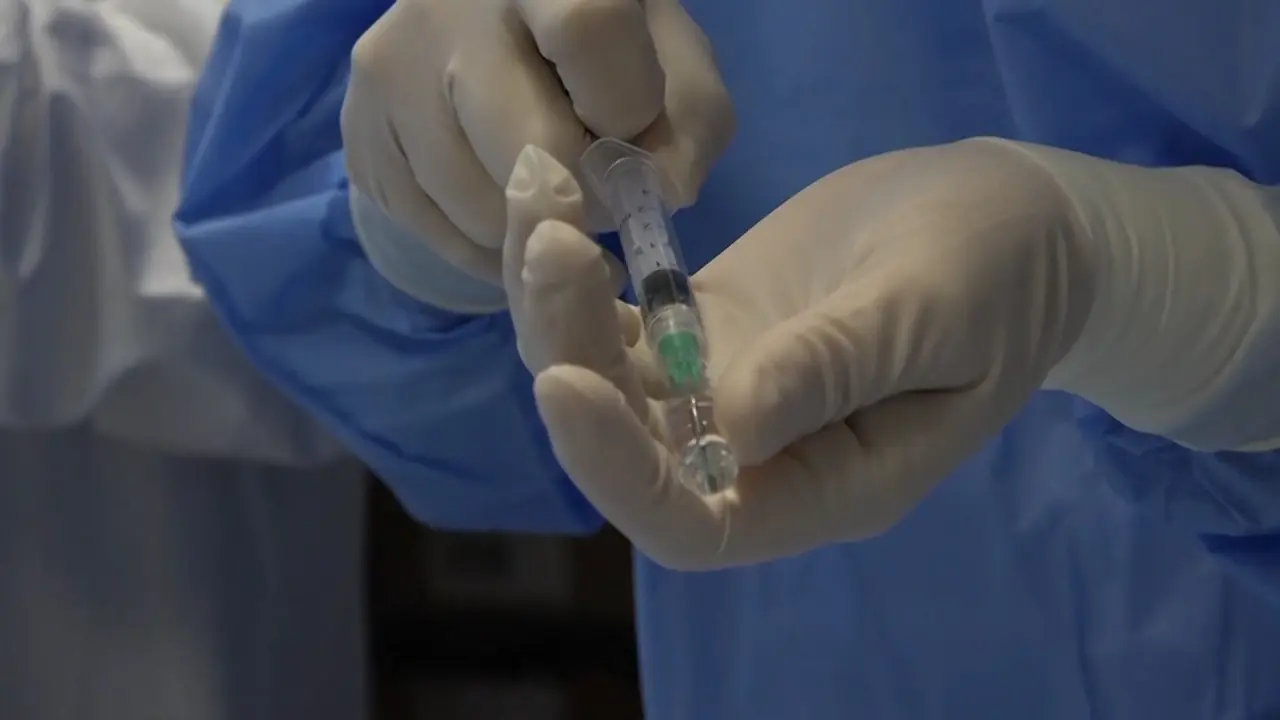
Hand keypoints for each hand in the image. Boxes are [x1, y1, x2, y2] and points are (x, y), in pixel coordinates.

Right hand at [342, 0, 733, 310]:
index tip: (630, 127)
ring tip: (549, 189)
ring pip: (480, 209)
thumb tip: (659, 193)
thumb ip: (690, 119)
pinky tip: (508, 208)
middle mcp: (445, 7)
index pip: (588, 28)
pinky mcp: (359, 134)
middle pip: (529, 147)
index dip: (625, 106)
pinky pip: (436, 234)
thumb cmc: (601, 45)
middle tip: (595, 183)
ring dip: (535, 229)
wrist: (488, 26)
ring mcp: (389, 70)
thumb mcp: (669, 56)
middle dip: (585, 194)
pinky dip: (489, 247)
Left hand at [503, 140, 1099, 570]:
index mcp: (822, 487)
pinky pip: (619, 319)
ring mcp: (723, 391)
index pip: (695, 522)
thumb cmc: (1000, 273)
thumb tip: (732, 428)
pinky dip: (577, 273)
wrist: (1006, 220)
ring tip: (538, 200)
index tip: (565, 381)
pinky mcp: (705, 329)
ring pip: (608, 377)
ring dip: (556, 306)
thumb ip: (838, 369)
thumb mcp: (934, 313)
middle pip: (629, 445)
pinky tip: (552, 200)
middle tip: (550, 244)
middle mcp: (755, 457)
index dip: (619, 473)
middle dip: (568, 355)